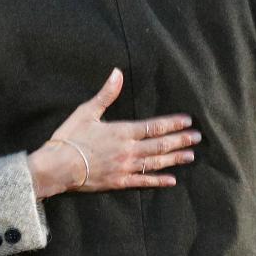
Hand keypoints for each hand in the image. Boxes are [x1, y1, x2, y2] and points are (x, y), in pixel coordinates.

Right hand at [28, 68, 198, 198]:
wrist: (59, 167)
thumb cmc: (70, 137)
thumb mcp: (86, 112)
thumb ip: (106, 94)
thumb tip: (117, 73)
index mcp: (122, 132)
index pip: (153, 126)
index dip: (172, 123)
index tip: (188, 121)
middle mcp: (129, 150)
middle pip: (160, 145)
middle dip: (180, 140)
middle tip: (197, 138)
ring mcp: (126, 168)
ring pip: (156, 163)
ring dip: (174, 159)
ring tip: (190, 156)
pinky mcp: (119, 181)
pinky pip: (144, 181)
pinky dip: (158, 181)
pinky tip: (171, 180)